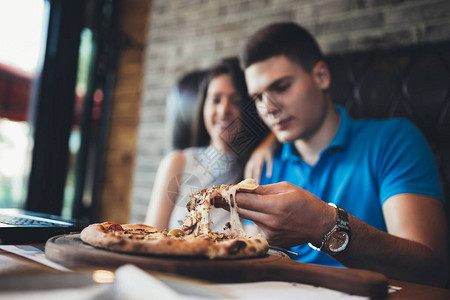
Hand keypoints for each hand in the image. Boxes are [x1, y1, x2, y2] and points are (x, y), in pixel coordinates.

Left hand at [218, 182, 335, 246]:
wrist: (321, 225)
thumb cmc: (305, 202)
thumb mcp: (286, 188)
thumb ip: (263, 189)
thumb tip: (243, 188)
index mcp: (276, 206)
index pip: (245, 199)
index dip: (229, 194)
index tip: (216, 191)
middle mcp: (271, 222)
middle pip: (241, 210)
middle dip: (226, 202)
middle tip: (211, 196)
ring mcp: (270, 233)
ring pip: (247, 218)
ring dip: (241, 209)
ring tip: (234, 201)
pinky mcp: (271, 240)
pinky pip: (255, 226)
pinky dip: (253, 218)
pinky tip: (259, 213)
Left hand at [244, 133, 277, 182]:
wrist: (273, 137)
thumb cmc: (267, 149)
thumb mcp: (260, 157)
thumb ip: (258, 164)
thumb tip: (256, 176)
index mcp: (253, 158)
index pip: (247, 169)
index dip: (246, 177)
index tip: (246, 186)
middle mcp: (255, 156)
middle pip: (251, 168)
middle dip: (249, 178)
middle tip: (250, 188)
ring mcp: (262, 154)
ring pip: (258, 165)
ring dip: (257, 174)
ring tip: (257, 183)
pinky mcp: (269, 152)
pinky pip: (269, 161)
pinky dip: (268, 168)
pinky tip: (269, 175)